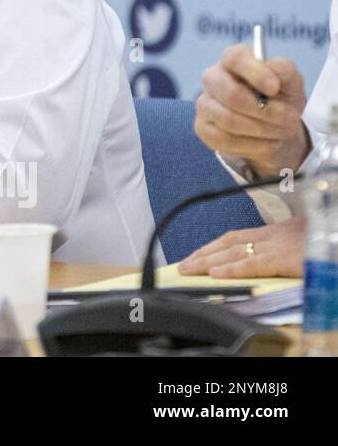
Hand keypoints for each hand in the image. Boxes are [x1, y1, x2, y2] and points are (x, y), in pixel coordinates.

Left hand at [176, 217, 303, 278]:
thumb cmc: (326, 241)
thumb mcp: (307, 240)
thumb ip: (287, 247)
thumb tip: (274, 258)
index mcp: (275, 232)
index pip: (236, 238)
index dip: (214, 247)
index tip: (197, 255)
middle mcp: (271, 237)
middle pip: (228, 245)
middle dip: (203, 255)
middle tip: (182, 266)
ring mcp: (276, 247)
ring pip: (233, 253)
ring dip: (207, 262)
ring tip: (187, 270)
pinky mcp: (285, 260)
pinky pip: (252, 264)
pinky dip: (231, 269)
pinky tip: (213, 274)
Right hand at [194, 44, 310, 176]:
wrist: (274, 125)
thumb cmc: (280, 96)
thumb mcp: (291, 80)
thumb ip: (283, 70)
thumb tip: (272, 73)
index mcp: (233, 59)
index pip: (235, 58)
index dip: (255, 73)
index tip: (274, 88)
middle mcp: (213, 78)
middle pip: (230, 94)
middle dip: (264, 111)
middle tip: (290, 120)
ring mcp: (204, 103)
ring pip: (228, 120)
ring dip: (263, 130)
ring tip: (283, 132)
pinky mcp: (202, 128)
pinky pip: (226, 139)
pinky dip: (254, 144)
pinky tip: (268, 141)